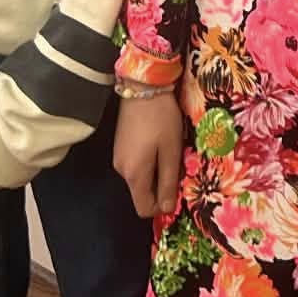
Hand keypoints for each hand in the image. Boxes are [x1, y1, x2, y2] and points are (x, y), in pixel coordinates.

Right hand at [113, 87, 182, 218]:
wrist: (142, 87)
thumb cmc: (161, 119)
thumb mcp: (171, 151)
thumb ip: (169, 181)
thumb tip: (167, 209)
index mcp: (134, 174)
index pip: (144, 208)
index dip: (162, 206)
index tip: (178, 190)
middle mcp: (121, 170)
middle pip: (143, 193)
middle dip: (162, 187)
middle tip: (178, 165)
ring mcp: (119, 157)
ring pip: (141, 178)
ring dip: (157, 172)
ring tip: (170, 150)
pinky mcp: (120, 146)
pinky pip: (137, 165)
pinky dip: (150, 161)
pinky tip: (160, 142)